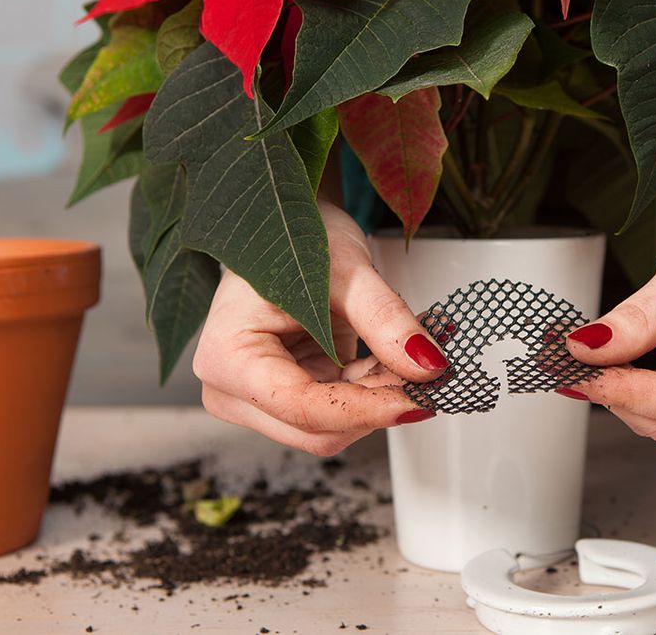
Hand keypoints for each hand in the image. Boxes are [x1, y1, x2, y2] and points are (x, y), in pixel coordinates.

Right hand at [192, 202, 445, 455]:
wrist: (282, 227)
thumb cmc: (292, 238)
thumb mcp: (347, 272)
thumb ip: (386, 321)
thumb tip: (427, 365)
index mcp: (228, 356)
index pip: (302, 407)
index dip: (365, 409)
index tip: (415, 400)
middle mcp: (232, 387)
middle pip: (317, 428)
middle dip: (377, 403)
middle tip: (426, 371)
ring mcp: (255, 397)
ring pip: (333, 426)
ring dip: (379, 397)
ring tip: (412, 355)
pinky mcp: (284, 395)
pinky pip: (338, 410)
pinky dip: (373, 389)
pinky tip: (396, 360)